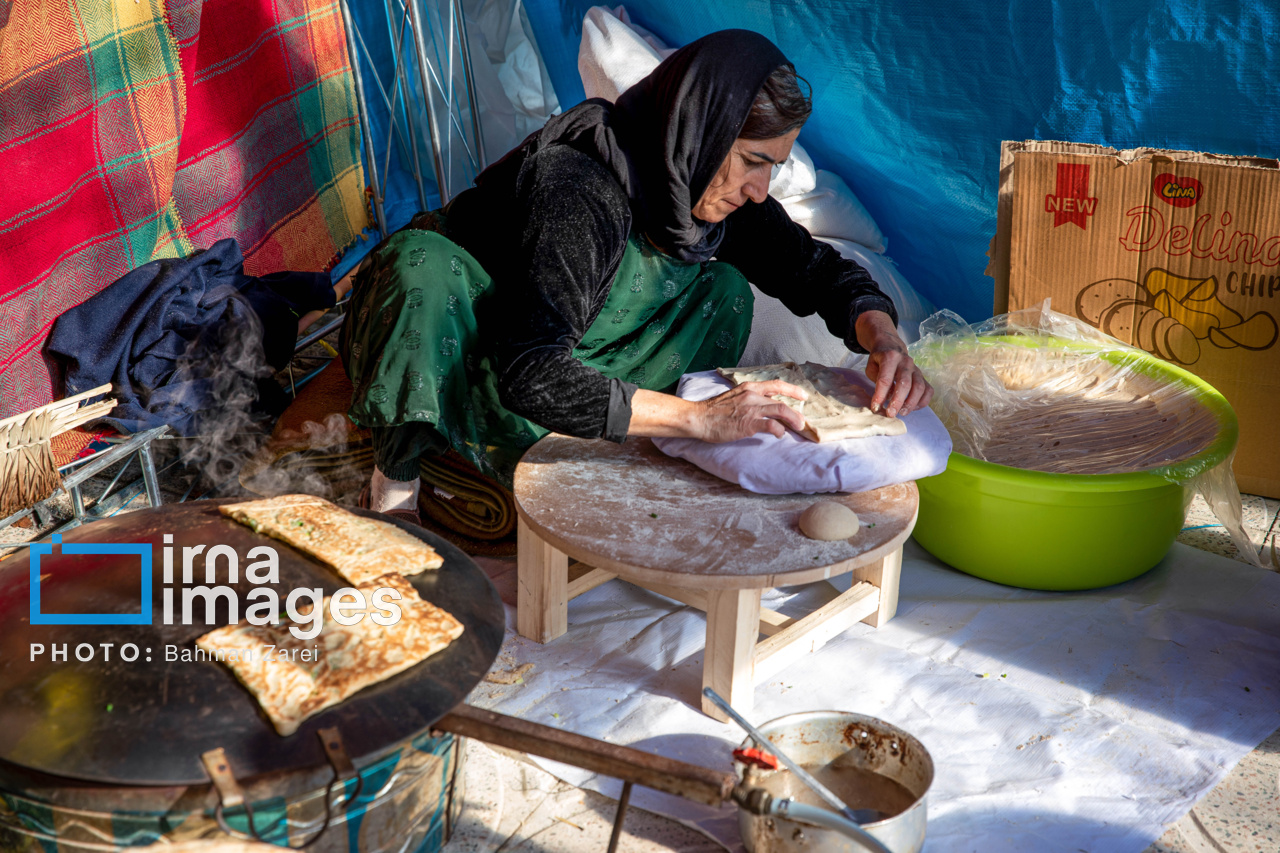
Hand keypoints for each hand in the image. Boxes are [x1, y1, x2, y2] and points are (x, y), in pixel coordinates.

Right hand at [692, 380, 808, 441]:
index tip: (803, 395)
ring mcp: (751, 409)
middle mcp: (752, 396)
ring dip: (793, 419)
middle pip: (781, 401)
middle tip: (802, 421)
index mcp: (749, 388)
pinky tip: (779, 435)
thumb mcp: (733, 396)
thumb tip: (763, 403)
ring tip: (799, 427)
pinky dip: (779, 430)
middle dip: (795, 412)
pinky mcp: (748, 423)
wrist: (699, 418)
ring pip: (781, 410)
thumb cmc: (714, 410)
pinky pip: (771, 425)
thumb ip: (749, 398)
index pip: (776, 384)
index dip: (792, 389)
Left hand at [855, 311, 933, 417]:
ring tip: (902, 413)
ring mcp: (916, 369)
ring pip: (919, 387)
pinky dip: (922, 401)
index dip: (880, 395)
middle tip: (890, 414)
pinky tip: (913, 408)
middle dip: (898, 401)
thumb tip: (886, 398)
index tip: (875, 407)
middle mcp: (906, 362)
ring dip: (911, 403)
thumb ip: (877, 381)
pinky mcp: (922, 376)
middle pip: (905, 384)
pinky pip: (928, 390)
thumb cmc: (879, 360)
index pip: (885, 379)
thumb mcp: (871, 367)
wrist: (891, 346)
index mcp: (890, 357)